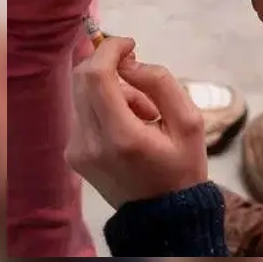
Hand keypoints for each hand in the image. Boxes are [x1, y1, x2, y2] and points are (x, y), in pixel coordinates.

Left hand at [67, 37, 207, 207]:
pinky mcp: (72, 155)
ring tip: (144, 112)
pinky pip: (83, 113)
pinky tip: (129, 126)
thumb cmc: (182, 168)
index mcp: (121, 136)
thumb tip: (130, 62)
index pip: (96, 75)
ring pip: (83, 94)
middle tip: (140, 74)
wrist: (162, 217)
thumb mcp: (190, 123)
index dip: (110, 49)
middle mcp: (90, 143)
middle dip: (111, 67)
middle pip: (82, 79)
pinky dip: (105, 107)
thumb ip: (161, 83)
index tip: (131, 44)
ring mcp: (76, 151)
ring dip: (112, 90)